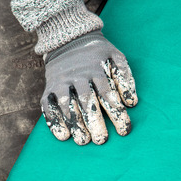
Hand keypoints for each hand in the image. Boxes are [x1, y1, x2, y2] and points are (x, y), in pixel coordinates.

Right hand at [41, 30, 136, 144]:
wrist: (69, 40)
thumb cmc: (99, 54)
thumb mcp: (116, 56)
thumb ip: (125, 76)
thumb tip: (131, 102)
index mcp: (97, 70)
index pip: (108, 95)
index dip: (117, 113)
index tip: (124, 131)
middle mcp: (78, 77)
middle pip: (87, 101)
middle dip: (95, 122)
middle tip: (102, 140)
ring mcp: (62, 82)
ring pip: (67, 105)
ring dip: (75, 124)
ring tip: (83, 141)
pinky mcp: (49, 87)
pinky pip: (48, 105)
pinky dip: (54, 121)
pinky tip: (63, 136)